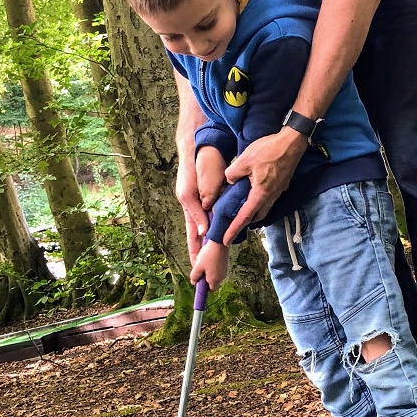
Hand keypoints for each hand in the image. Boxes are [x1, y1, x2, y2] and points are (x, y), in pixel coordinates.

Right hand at [176, 146, 226, 262]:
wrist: (204, 149)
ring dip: (213, 238)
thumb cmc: (194, 169)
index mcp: (191, 208)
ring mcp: (207, 202)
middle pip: (202, 233)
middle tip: (206, 267)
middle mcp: (199, 208)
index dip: (195, 250)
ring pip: (211, 225)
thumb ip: (198, 212)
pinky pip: (218, 214)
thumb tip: (204, 231)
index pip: (194, 235)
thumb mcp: (191, 193)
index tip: (196, 265)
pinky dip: (220, 224)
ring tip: (216, 256)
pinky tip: (225, 233)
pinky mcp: (216, 196)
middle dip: (203, 249)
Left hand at [191, 239, 229, 290]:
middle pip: (212, 282)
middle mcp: (221, 277)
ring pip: (214, 274)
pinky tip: (208, 258)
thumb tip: (194, 282)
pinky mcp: (225, 264)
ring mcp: (224, 270)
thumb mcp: (198, 266)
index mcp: (214, 280)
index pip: (210, 289)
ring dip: (208, 271)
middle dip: (205, 277)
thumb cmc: (208, 255)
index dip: (203, 287)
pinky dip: (212, 266)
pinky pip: (217, 268)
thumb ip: (194, 276)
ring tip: (203, 262)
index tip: (198, 281)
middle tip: (199, 269)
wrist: (220, 242)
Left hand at [223, 129, 306, 243]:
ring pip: (264, 207)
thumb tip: (230, 180)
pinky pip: (270, 197)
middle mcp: (271, 196)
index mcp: (260, 194)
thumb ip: (232, 174)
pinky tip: (255, 192)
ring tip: (243, 210)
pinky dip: (261, 200)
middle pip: (257, 216)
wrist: (292, 142)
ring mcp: (279, 190)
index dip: (234, 229)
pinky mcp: (282, 183)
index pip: (244, 217)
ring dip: (254, 211)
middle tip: (234, 225)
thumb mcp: (244, 160)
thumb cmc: (269, 150)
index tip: (226, 240)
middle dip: (245, 223)